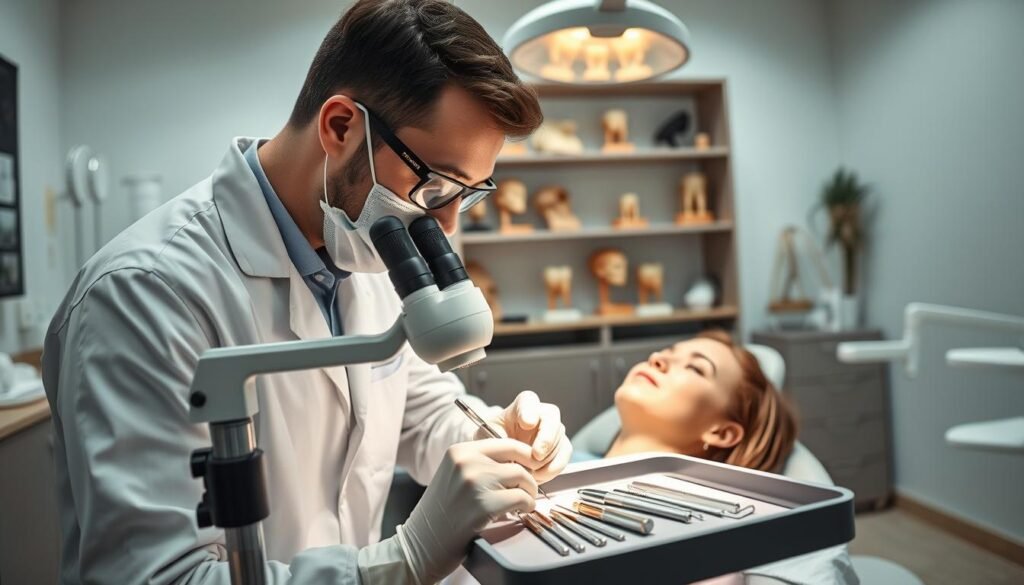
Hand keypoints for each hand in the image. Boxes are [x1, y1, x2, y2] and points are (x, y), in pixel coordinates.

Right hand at [396, 439, 538, 583]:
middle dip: (529, 475)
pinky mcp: (483, 506)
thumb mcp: (453, 476)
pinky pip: (521, 499)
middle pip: (518, 459)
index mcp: (459, 451)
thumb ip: (479, 464)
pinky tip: (520, 512)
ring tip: (524, 502)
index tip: (529, 467)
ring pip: (522, 477)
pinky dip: (527, 506)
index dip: (523, 455)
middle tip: (529, 488)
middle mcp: (466, 462)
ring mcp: (474, 483)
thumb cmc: (439, 515)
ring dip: (529, 492)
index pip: (505, 442)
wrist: (420, 545)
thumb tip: (516, 460)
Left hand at [478, 390, 572, 483]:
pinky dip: (552, 469)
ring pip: (559, 441)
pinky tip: (538, 476)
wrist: (499, 453)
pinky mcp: (560, 448)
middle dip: (546, 439)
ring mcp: (553, 431)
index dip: (529, 411)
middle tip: (536, 455)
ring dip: (546, 459)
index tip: (527, 423)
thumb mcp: (487, 437)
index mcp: (521, 406)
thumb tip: (510, 456)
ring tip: (530, 472)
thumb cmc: (492, 441)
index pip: (528, 401)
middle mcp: (541, 414)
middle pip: (551, 420)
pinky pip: (563, 457)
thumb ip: (497, 443)